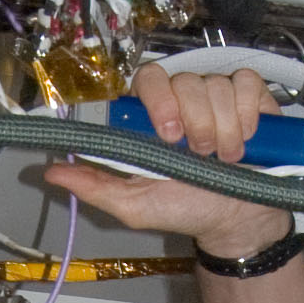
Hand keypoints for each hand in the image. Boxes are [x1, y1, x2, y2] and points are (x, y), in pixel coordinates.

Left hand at [38, 61, 277, 250]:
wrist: (236, 222)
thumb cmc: (186, 209)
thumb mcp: (136, 206)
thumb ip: (96, 187)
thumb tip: (51, 171)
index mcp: (152, 117)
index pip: (147, 80)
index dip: (158, 100)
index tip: (168, 135)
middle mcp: (184, 99)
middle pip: (185, 82)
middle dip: (195, 122)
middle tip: (199, 154)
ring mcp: (217, 95)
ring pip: (217, 88)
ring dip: (224, 129)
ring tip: (224, 158)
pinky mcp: (252, 98)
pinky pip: (248, 86)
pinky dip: (248, 115)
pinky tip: (247, 140)